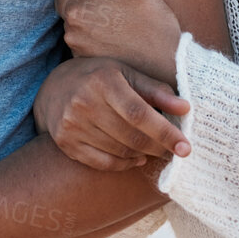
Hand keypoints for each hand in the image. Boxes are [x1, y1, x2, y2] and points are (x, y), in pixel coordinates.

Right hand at [33, 56, 190, 171]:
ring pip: (120, 151)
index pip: (139, 113)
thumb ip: (156, 91)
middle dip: (159, 147)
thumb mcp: (126, 74)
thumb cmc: (99, 77)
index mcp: (103, 81)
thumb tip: (186, 108)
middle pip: (131, 136)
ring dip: (144, 154)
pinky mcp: (66, 143)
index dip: (164, 132)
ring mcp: (72, 125)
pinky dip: (125, 164)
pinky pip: (103, 163)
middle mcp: (84, 103)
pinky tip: (137, 157)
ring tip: (154, 148)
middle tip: (175, 150)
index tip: (185, 147)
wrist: (53, 88)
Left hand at [57, 0, 185, 83]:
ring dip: (92, 31)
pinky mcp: (91, 69)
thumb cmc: (152, 22)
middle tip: (116, 14)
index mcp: (77, 12)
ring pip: (79, 34)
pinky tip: (119, 46)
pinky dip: (98, 48)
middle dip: (87, 13)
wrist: (171, 63)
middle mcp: (72, 35)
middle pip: (71, 16)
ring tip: (119, 30)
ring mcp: (80, 55)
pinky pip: (87, 52)